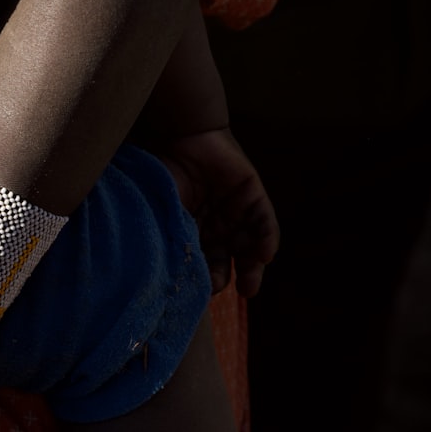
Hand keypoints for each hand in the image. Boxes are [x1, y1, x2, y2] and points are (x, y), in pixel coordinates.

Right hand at [158, 127, 279, 296]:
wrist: (182, 139)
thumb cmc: (165, 177)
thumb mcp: (167, 215)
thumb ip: (173, 241)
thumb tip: (170, 277)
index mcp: (195, 232)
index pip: (204, 262)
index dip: (206, 278)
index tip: (204, 292)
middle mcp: (218, 226)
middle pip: (231, 258)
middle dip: (235, 278)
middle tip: (238, 293)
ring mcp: (236, 212)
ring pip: (250, 245)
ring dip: (254, 266)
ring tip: (251, 285)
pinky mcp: (253, 196)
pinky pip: (264, 223)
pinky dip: (266, 240)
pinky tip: (265, 256)